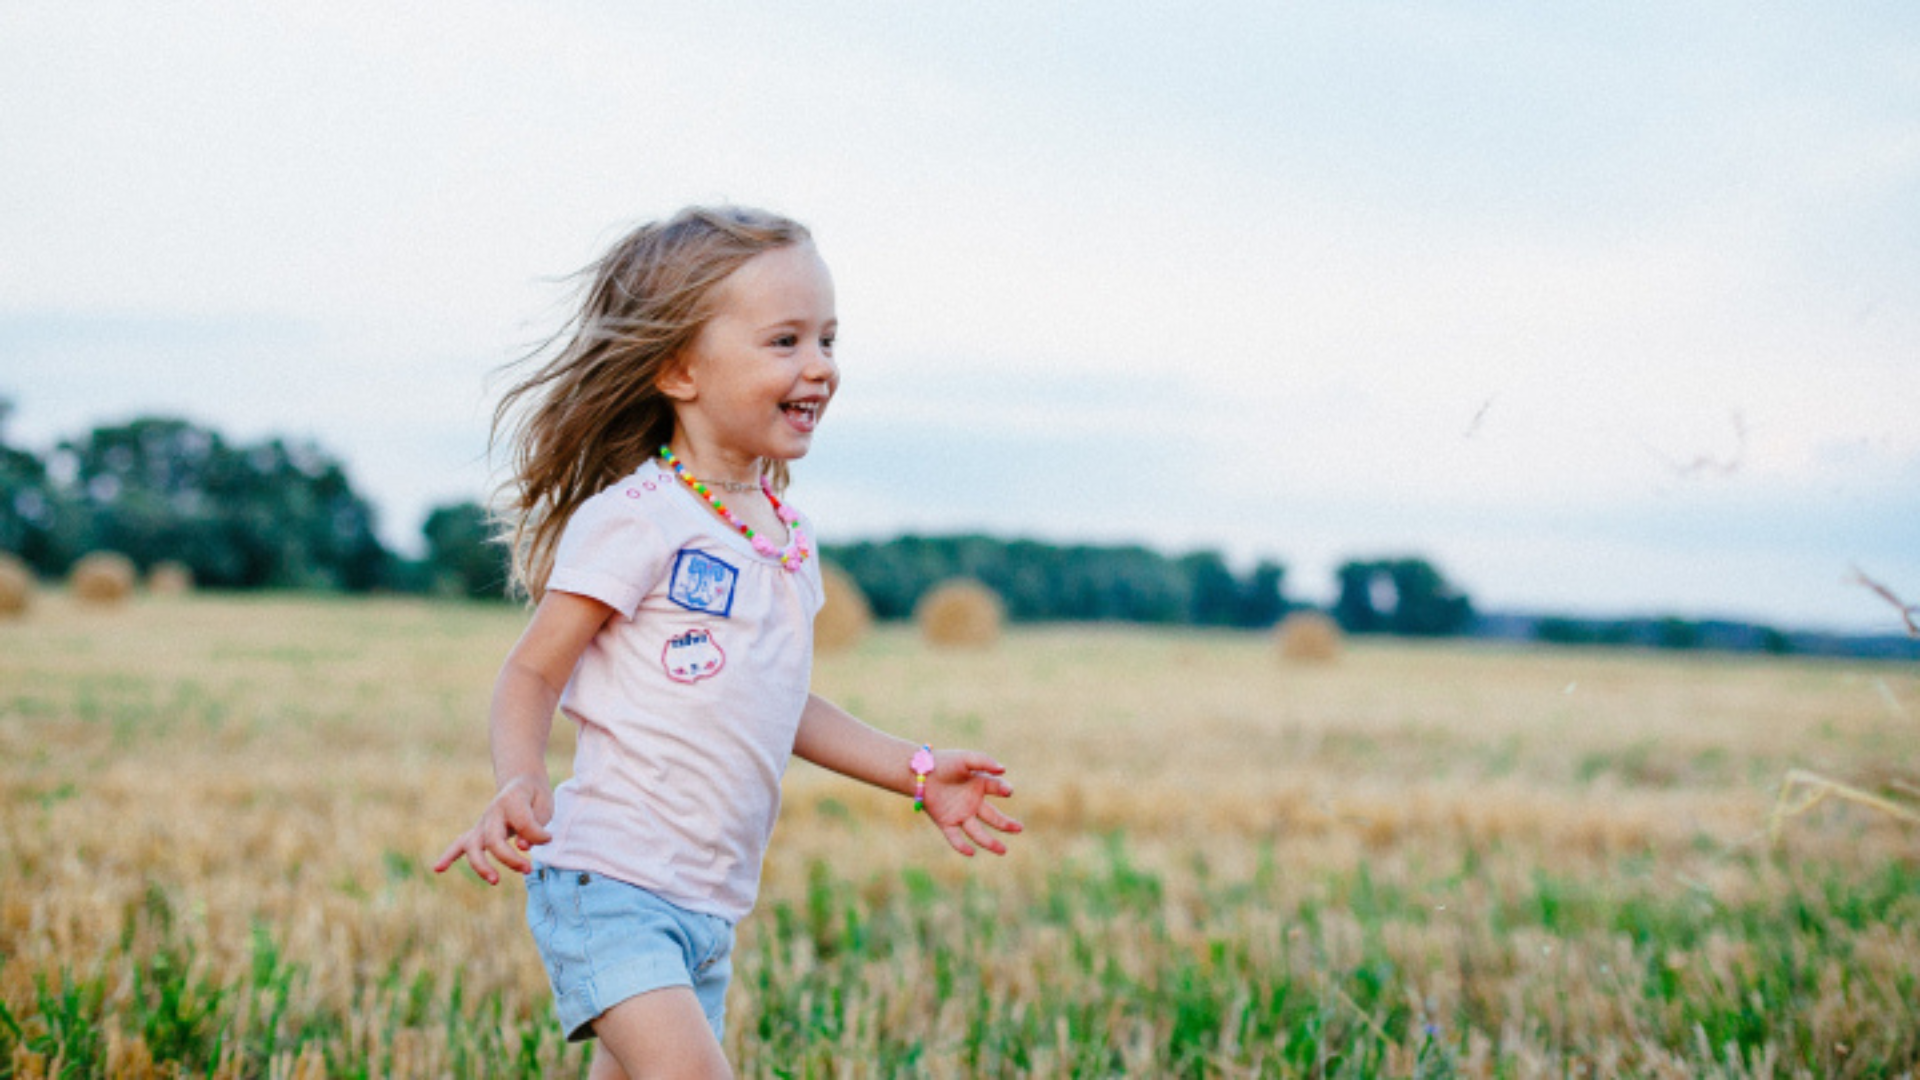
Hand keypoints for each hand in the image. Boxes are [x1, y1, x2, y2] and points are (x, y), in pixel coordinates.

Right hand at [432, 774, 553, 884]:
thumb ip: (535, 825)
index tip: (548, 838)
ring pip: (473, 845)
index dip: (538, 834)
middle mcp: (493, 812)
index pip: (523, 823)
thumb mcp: (544, 806)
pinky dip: (449, 856)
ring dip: (481, 865)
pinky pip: (459, 844)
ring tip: (495, 880)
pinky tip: (438, 869)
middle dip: (510, 858)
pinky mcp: (478, 833)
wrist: (521, 784)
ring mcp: (483, 823)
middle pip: (493, 839)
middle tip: (528, 869)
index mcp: (512, 800)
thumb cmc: (534, 798)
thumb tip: (522, 846)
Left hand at [920, 749, 1022, 856]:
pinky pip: (955, 837)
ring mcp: (960, 814)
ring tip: (1003, 851)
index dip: (1004, 789)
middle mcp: (973, 802)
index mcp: (980, 785)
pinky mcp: (946, 822)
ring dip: (990, 842)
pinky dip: (961, 846)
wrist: (919, 771)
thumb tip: (1003, 770)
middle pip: (993, 817)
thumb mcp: (965, 758)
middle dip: (1006, 824)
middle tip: (1019, 829)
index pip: (998, 788)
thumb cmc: (944, 762)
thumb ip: (984, 762)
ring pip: (977, 832)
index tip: (1007, 791)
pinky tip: (971, 852)